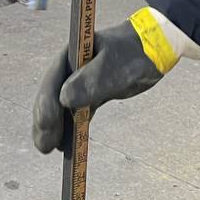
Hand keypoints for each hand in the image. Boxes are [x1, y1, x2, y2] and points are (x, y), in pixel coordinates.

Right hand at [32, 7, 199, 153]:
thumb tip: (63, 99)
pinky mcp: (93, 92)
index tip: (45, 124)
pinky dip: (71, 126)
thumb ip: (91, 80)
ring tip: (47, 149)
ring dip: (55, 127)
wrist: (155, 50)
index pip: (52, 81)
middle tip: (43, 146)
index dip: (46, 104)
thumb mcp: (114, 66)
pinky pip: (77, 112)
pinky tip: (66, 144)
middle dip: (45, 121)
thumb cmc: (135, 53)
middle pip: (52, 96)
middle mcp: (72, 68)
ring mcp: (81, 81)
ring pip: (62, 106)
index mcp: (72, 55)